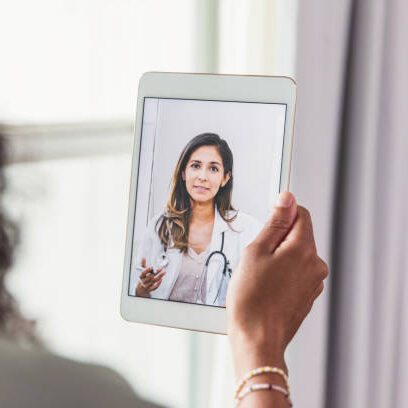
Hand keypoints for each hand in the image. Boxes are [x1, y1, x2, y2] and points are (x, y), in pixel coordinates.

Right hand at [135, 257, 165, 296]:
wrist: (142, 288)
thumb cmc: (144, 277)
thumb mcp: (142, 271)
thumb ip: (143, 264)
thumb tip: (143, 258)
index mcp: (141, 276)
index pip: (143, 273)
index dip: (147, 270)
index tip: (152, 266)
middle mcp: (143, 281)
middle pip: (150, 277)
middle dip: (155, 272)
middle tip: (160, 268)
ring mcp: (147, 285)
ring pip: (154, 281)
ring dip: (159, 276)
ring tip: (164, 272)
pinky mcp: (150, 289)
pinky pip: (155, 287)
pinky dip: (158, 283)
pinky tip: (161, 278)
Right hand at [227, 192, 328, 378]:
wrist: (257, 339)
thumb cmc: (251, 299)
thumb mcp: (256, 251)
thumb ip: (275, 222)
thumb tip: (287, 199)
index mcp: (304, 249)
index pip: (301, 213)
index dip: (281, 215)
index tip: (267, 226)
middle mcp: (315, 264)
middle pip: (299, 234)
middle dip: (278, 239)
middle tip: (258, 257)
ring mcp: (314, 282)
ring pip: (296, 254)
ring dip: (279, 257)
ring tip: (261, 275)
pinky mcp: (308, 295)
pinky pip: (297, 272)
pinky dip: (283, 272)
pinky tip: (267, 286)